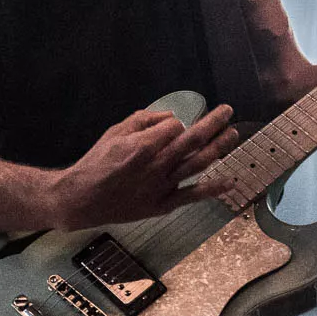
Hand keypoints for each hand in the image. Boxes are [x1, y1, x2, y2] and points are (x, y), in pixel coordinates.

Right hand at [50, 104, 241, 228]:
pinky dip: (213, 188)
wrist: (83, 198)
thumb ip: (144, 119)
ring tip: (233, 134)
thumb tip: (171, 117)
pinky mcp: (163, 204)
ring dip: (219, 147)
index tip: (171, 128)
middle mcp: (157, 165)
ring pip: (198, 163)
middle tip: (227, 111)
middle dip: (213, 123)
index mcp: (144, 145)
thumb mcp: (115, 131)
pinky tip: (230, 180)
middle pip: (193, 139)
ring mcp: (162, 186)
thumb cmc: (97, 162)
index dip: (176, 124)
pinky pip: (193, 195)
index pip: (175, 127)